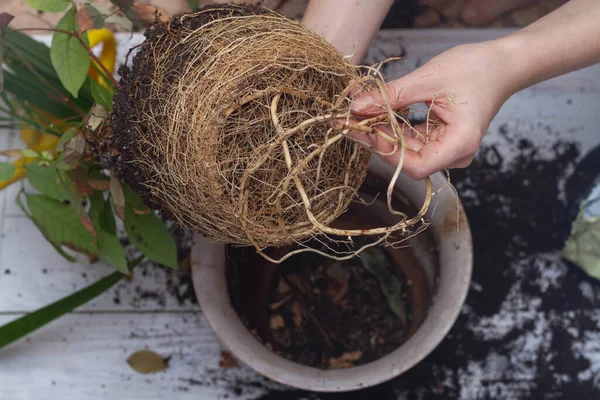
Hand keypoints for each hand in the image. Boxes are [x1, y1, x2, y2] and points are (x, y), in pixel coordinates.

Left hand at [350, 41, 517, 179]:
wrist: (501, 65)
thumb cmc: (474, 69)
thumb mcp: (428, 79)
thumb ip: (391, 96)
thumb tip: (356, 107)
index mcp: (459, 144)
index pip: (415, 166)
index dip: (387, 151)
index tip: (366, 129)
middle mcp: (455, 154)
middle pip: (407, 159)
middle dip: (376, 139)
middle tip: (347, 121)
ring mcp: (448, 150)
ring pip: (407, 149)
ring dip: (382, 132)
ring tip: (357, 114)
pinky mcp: (442, 141)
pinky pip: (413, 140)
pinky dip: (394, 127)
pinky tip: (375, 114)